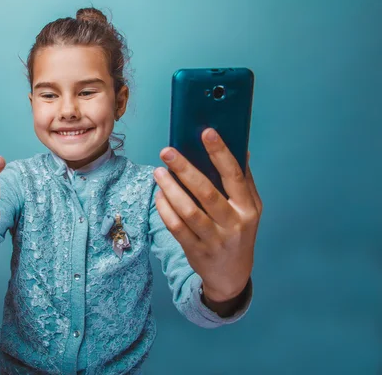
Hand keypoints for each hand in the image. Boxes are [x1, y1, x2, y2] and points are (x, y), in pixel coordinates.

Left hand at [153, 128, 261, 302]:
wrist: (232, 275)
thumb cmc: (238, 233)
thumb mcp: (249, 209)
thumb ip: (243, 181)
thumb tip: (240, 148)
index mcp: (248, 208)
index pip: (234, 176)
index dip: (220, 153)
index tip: (206, 132)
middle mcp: (234, 224)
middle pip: (207, 192)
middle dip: (185, 169)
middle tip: (167, 151)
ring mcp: (214, 240)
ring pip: (188, 211)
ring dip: (170, 189)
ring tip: (158, 172)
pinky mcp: (196, 251)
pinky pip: (176, 227)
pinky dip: (165, 210)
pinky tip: (159, 195)